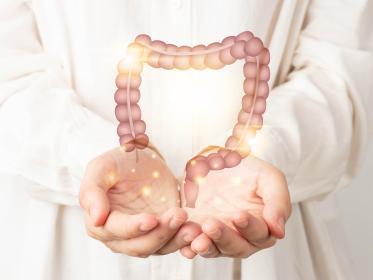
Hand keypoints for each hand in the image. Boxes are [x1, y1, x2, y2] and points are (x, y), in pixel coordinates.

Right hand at [79, 146, 198, 256]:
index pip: (114, 231)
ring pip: (158, 248)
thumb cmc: (119, 162)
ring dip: (176, 239)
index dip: (132, 227)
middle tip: (178, 214)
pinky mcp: (163, 232)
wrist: (143, 160)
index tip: (151, 219)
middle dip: (160, 233)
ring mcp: (143, 236)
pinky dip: (185, 241)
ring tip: (192, 227)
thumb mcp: (102, 167)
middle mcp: (120, 236)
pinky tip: (197, 231)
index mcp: (100, 222)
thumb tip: (95, 218)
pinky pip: (174, 243)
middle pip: (138, 245)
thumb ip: (92, 190)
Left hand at [180, 155, 290, 257]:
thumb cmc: (251, 171)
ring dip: (205, 246)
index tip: (238, 215)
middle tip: (211, 224)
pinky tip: (184, 244)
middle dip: (223, 237)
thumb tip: (279, 231)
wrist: (224, 163)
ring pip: (215, 248)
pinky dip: (189, 245)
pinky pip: (195, 243)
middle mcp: (243, 237)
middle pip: (236, 247)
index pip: (260, 234)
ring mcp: (221, 236)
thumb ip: (278, 202)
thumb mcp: (270, 178)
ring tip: (196, 240)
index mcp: (264, 226)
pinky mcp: (201, 232)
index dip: (250, 227)